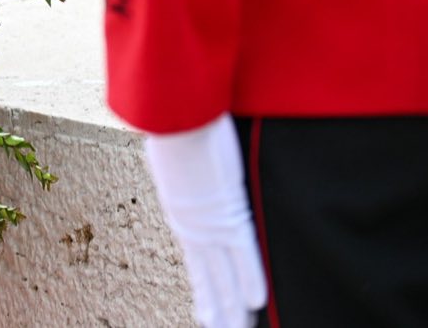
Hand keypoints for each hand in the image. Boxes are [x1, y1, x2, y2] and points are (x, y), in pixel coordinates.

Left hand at [146, 116, 266, 327]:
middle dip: (217, 308)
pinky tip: (256, 304)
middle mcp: (192, 228)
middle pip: (210, 279)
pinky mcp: (229, 216)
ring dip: (232, 307)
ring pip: (224, 276)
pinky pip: (245, 255)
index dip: (205, 290)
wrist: (171, 119)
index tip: (206, 312)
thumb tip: (183, 170)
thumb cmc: (172, 127)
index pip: (197, 263)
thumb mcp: (174, 157)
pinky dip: (252, 279)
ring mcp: (210, 225)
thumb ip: (183, 174)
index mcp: (180, 215)